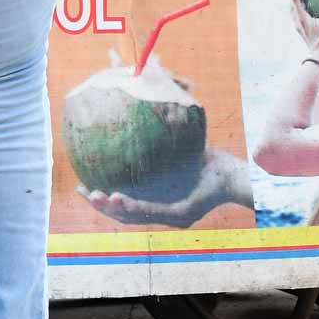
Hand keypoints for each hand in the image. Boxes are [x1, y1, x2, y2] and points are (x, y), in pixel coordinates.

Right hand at [82, 150, 253, 228]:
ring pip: (135, 216)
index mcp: (162, 199)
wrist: (236, 171)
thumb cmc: (210, 157)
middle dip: (101, 205)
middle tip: (82, 190)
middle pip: (125, 214)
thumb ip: (158, 133)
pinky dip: (131, 205)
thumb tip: (141, 102)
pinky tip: (116, 196)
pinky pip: (152, 210)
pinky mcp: (182, 214)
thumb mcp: (180, 143)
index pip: (128, 203)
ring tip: (94, 195)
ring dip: (111, 208)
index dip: (105, 197)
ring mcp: (174, 216)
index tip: (86, 184)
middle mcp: (166, 213)